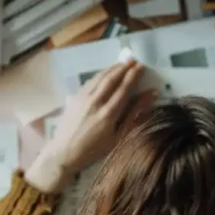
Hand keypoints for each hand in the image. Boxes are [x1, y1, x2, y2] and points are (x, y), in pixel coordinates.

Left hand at [26, 61, 155, 192]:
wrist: (63, 153)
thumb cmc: (94, 150)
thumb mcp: (118, 136)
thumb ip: (134, 114)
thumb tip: (151, 95)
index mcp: (108, 114)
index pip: (124, 88)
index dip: (134, 75)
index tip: (142, 66)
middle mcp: (95, 102)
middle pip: (112, 79)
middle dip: (124, 68)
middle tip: (134, 60)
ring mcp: (83, 98)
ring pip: (100, 77)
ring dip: (112, 68)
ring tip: (122, 63)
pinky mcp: (74, 98)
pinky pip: (90, 81)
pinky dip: (100, 74)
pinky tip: (105, 72)